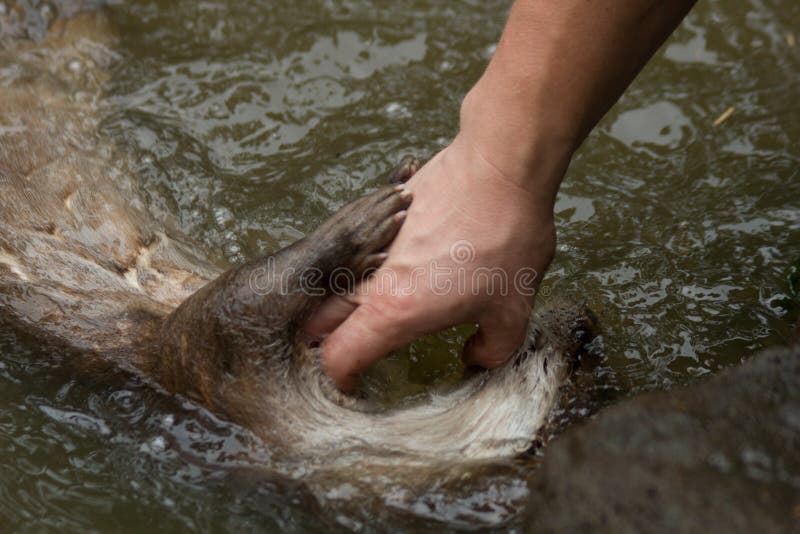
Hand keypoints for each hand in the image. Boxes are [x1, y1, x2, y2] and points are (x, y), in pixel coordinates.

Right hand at [305, 134, 558, 390]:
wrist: (499, 165)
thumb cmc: (505, 238)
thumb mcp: (513, 310)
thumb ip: (492, 349)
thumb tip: (475, 358)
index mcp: (394, 310)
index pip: (338, 357)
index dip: (341, 379)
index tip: (355, 385)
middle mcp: (371, 278)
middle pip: (321, 320)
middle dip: (328, 342)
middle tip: (358, 351)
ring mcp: (371, 243)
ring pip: (336, 284)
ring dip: (344, 304)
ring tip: (376, 311)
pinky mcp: (381, 214)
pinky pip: (358, 251)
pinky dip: (364, 267)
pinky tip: (400, 266)